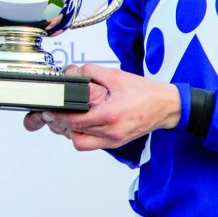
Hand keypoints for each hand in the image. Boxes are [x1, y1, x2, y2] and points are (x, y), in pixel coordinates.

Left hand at [23, 63, 180, 150]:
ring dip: (72, 133)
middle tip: (56, 113)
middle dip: (61, 125)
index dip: (59, 116)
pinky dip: (84, 135)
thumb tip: (75, 72)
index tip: (51, 109)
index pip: (76, 121)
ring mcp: (114, 140)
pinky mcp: (116, 143)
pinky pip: (93, 144)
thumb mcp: (117, 76)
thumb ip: (93, 72)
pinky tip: (83, 123)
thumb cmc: (146, 93)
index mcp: (111, 115)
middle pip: (75, 136)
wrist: (167, 107)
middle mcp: (112, 132)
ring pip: (82, 144)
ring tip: (69, 118)